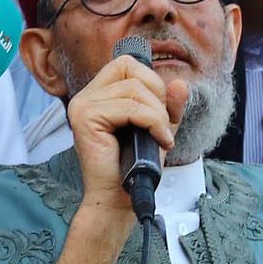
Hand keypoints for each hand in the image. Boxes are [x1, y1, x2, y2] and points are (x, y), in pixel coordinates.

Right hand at [65, 55, 185, 212]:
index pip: (127, 64)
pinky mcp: (86, 118)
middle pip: (130, 69)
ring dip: (157, 114)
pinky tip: (158, 140)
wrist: (120, 199)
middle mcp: (86, 96)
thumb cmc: (136, 165)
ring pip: (133, 90)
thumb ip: (169, 105)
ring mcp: (82, 105)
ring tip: (160, 136)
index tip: (160, 112)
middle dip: (156, 95)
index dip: (151, 82)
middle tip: (161, 125)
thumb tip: (180, 83)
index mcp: (99, 93)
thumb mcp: (159, 128)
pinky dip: (152, 122)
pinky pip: (130, 107)